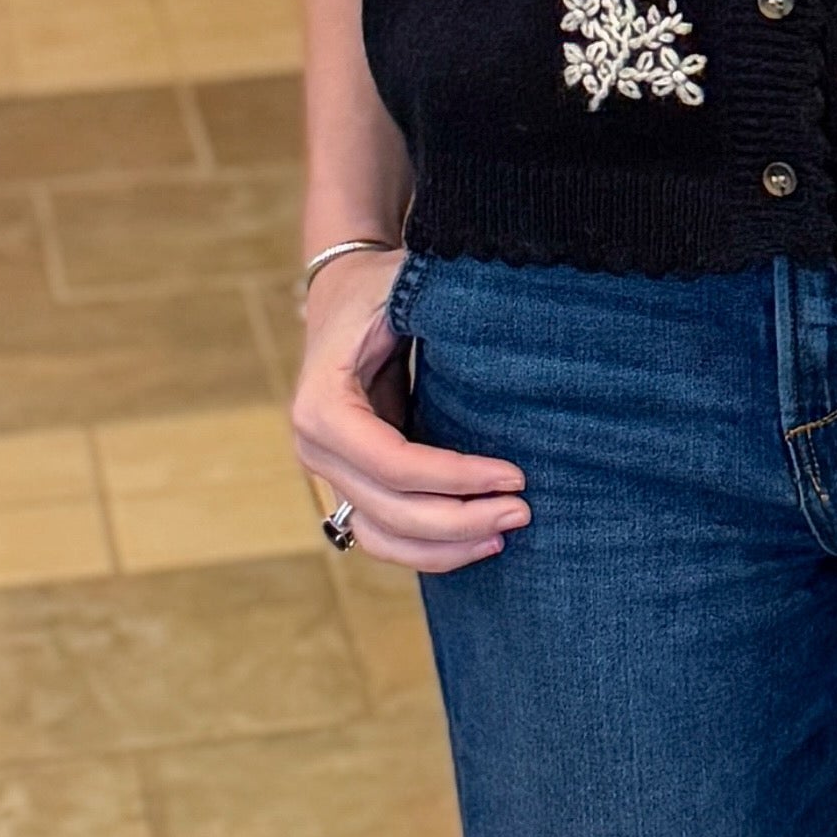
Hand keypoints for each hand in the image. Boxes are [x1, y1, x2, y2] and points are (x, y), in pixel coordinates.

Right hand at [291, 276, 527, 574]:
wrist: (344, 296)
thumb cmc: (381, 288)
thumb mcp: (405, 287)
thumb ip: (440, 308)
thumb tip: (507, 329)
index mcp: (322, 403)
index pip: (392, 463)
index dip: (456, 478)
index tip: (514, 475)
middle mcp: (314, 447)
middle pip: (391, 510)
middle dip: (461, 520)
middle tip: (523, 512)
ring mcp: (328, 471)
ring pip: (384, 536)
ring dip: (445, 547)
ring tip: (504, 537)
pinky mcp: (349, 483)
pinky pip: (384, 535)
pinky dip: (429, 549)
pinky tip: (478, 542)